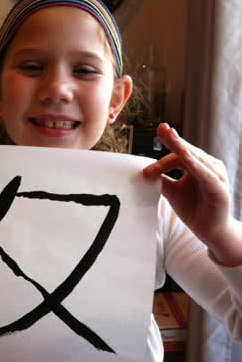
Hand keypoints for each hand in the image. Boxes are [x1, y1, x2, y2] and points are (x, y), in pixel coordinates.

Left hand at [143, 123, 241, 266]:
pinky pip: (205, 174)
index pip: (178, 155)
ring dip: (183, 148)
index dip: (164, 152)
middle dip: (174, 140)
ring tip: (171, 138)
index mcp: (197, 166)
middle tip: (162, 129)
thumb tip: (143, 172)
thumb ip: (161, 180)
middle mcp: (208, 166)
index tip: (152, 146)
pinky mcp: (218, 187)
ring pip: (196, 159)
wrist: (210, 232)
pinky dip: (195, 164)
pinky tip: (185, 157)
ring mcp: (215, 175)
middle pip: (187, 152)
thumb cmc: (194, 209)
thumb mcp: (173, 193)